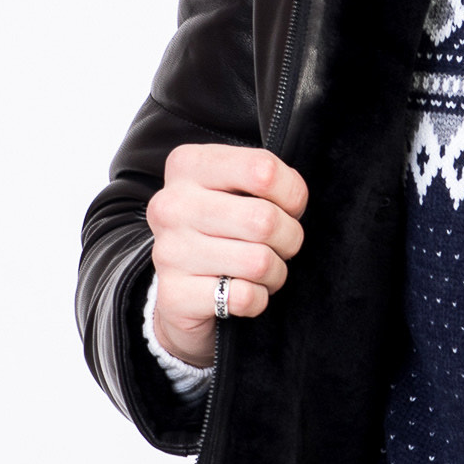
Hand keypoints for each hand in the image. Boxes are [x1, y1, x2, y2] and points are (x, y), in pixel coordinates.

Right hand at [145, 143, 308, 366]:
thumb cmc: (222, 230)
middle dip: (288, 238)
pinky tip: (241, 290)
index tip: (287, 207)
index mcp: (188, 165)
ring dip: (274, 272)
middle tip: (279, 245)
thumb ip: (266, 181)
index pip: (263, 169)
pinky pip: (244, 297)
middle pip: (265, 220)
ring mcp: (170, 250)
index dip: (292, 195)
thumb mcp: (238, 190)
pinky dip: (257, 298)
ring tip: (260, 270)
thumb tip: (293, 199)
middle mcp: (171, 205)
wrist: (180, 288)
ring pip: (259, 262)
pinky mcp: (175, 295)